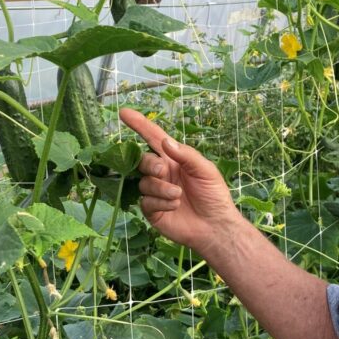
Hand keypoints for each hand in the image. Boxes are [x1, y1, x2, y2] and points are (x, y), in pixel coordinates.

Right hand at [119, 108, 241, 255]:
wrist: (215, 226)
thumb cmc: (213, 194)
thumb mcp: (205, 170)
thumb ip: (186, 155)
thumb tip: (165, 141)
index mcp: (174, 159)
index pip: (153, 138)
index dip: (139, 125)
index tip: (123, 113)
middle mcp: (162, 173)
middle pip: (143, 161)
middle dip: (150, 164)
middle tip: (163, 170)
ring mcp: (155, 192)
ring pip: (144, 183)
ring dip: (160, 188)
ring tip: (178, 195)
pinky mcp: (152, 210)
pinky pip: (146, 202)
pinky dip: (160, 202)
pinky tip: (174, 206)